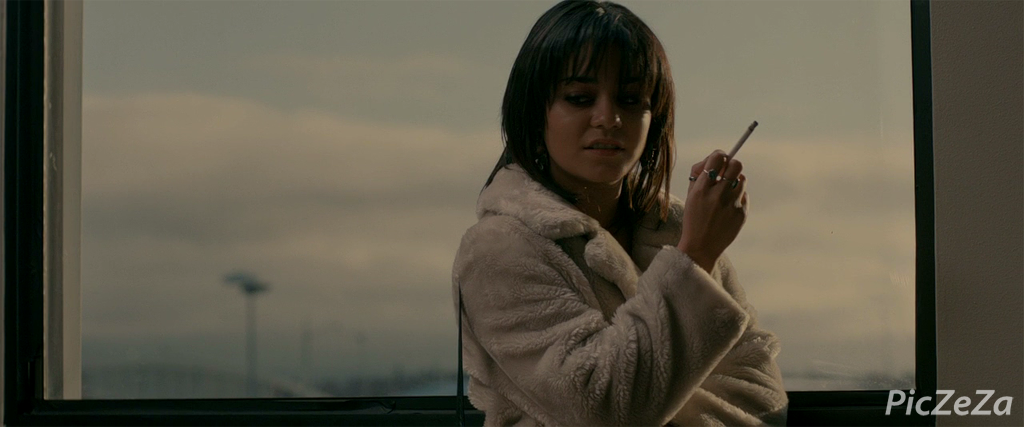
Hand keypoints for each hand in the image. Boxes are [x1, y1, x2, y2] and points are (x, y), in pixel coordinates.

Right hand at [677, 150, 748, 272]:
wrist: (701, 247)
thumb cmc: (693, 219)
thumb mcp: (690, 196)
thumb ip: (699, 175)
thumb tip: (712, 160)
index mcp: (702, 189)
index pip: (718, 158)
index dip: (720, 156)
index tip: (719, 161)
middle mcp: (718, 195)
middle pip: (736, 165)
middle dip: (731, 165)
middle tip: (725, 174)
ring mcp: (732, 204)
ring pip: (742, 179)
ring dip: (734, 182)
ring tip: (726, 193)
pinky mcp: (742, 213)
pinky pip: (744, 196)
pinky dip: (737, 198)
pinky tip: (728, 208)